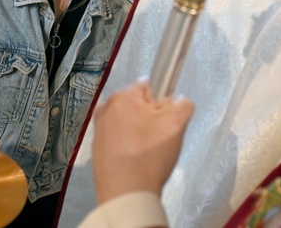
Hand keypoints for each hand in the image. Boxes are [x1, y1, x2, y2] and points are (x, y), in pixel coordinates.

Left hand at [92, 81, 193, 203]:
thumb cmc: (150, 155)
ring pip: (130, 123)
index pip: (149, 85)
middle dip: (152, 117)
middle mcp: (105, 109)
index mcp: (121, 97)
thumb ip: (183, 104)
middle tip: (160, 137)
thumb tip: (178, 101)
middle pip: (138, 105)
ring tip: (149, 152)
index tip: (166, 119)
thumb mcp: (177, 124)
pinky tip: (137, 160)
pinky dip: (130, 146)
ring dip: (141, 132)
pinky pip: (120, 139)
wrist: (126, 195)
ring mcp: (98, 130)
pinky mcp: (97, 149)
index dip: (162, 101)